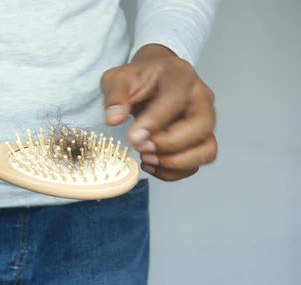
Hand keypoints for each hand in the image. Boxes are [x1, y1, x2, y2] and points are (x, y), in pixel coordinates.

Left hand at [101, 44, 217, 180]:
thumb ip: (115, 96)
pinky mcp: (200, 140)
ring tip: (146, 159)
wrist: (153, 78)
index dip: (156, 121)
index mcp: (180, 77)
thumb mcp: (118, 78)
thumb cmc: (138, 78)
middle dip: (170, 144)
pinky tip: (150, 164)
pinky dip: (174, 171)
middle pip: (202, 126)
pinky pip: (197, 163)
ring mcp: (204, 121)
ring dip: (175, 162)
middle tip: (141, 149)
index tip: (133, 137)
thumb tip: (113, 119)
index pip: (176, 99)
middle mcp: (200, 98)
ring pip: (207, 149)